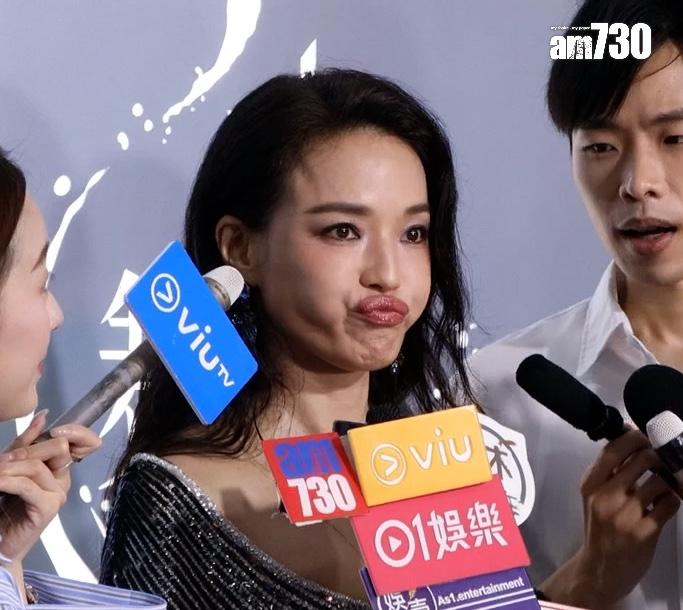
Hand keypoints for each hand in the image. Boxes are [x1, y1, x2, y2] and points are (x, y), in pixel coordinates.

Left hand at [0, 410, 100, 562]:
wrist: (1, 542)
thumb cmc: (5, 506)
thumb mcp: (12, 468)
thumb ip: (25, 443)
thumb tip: (43, 416)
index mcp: (59, 468)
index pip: (85, 442)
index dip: (77, 431)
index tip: (55, 430)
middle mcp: (63, 479)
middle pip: (59, 447)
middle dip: (28, 448)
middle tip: (3, 460)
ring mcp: (58, 494)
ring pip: (37, 466)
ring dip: (10, 467)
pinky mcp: (47, 507)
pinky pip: (27, 485)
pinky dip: (8, 481)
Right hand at [542, 428, 679, 607]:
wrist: (602, 568)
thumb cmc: (599, 528)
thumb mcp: (594, 496)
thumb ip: (609, 470)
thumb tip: (629, 433)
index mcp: (590, 484)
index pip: (613, 449)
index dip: (635, 438)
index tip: (645, 437)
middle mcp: (605, 496)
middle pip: (641, 460)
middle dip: (658, 456)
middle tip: (663, 459)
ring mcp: (625, 514)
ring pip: (659, 480)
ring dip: (668, 481)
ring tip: (665, 485)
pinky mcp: (645, 531)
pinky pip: (669, 504)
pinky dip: (672, 500)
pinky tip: (666, 504)